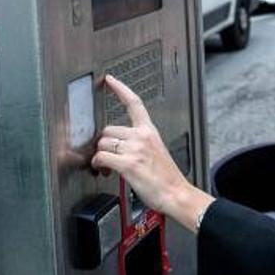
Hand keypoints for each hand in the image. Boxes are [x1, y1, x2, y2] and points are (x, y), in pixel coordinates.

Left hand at [91, 75, 213, 231]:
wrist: (176, 193)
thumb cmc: (167, 178)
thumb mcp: (156, 151)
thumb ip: (138, 143)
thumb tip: (119, 145)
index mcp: (150, 131)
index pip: (134, 103)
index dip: (120, 89)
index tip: (110, 80)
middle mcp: (142, 136)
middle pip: (108, 130)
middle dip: (104, 144)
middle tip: (108, 157)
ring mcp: (135, 149)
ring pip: (102, 143)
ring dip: (100, 156)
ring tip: (107, 167)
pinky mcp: (128, 163)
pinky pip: (101, 157)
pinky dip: (98, 164)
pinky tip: (104, 171)